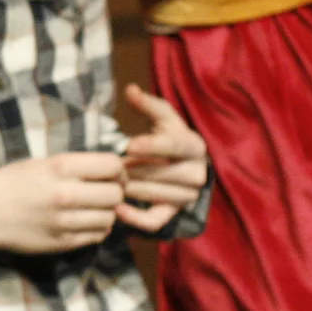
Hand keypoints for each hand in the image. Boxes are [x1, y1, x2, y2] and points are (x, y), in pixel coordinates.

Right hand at [0, 150, 123, 273]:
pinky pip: (97, 235)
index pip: (112, 165)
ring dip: (106, 212)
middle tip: (106, 191)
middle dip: (116, 191)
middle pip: (116, 193)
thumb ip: (72, 165)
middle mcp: (65, 194)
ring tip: (93, 208)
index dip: (118, 169)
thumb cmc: (7, 184)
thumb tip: (108, 168)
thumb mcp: (38, 163)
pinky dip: (97, 228)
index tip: (112, 173)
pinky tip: (84, 221)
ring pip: (110, 217)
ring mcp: (64, 221)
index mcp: (59, 167)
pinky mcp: (62, 242)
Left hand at [115, 84, 209, 233]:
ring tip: (114, 179)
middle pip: (160, 173)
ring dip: (130, 187)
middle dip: (133, 168)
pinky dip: (135, 218)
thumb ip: (147, 104)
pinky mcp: (175, 213)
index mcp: (194, 146)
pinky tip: (117, 208)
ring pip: (154, 194)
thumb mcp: (162, 118)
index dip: (151, 146)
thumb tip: (130, 89)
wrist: (183, 166)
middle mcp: (197, 173)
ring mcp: (188, 196)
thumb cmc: (169, 137)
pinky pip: (155, 221)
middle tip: (113, 165)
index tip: (129, 145)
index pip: (173, 146)